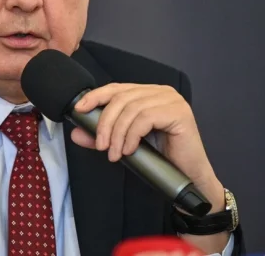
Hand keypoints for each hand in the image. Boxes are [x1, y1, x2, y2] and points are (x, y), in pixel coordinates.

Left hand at [71, 83, 224, 212]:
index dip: (96, 96)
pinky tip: (130, 150)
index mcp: (148, 93)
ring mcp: (171, 100)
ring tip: (114, 153)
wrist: (188, 177)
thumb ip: (103, 136)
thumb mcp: (126, 144)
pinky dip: (132, 135)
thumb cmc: (161, 159)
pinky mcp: (179, 112)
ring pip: (132, 108)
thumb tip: (76, 132)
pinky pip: (146, 118)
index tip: (79, 110)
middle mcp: (161, 92)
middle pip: (121, 98)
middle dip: (105, 123)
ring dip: (118, 133)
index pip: (117, 88)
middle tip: (100, 146)